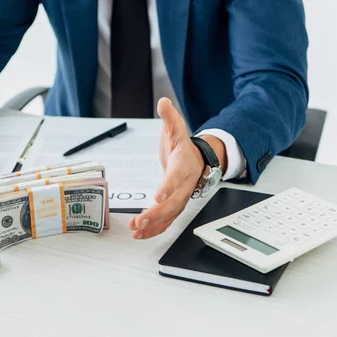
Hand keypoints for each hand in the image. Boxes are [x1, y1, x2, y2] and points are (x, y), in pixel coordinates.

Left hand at [128, 98, 226, 238]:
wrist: (199, 161)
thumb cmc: (184, 148)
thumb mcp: (176, 129)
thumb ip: (169, 117)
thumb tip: (163, 102)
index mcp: (183, 166)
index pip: (176, 178)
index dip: (168, 187)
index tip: (157, 196)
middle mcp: (184, 185)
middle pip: (173, 203)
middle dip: (157, 214)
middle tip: (141, 220)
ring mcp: (180, 198)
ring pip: (170, 216)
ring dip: (153, 225)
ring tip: (136, 229)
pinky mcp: (175, 207)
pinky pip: (167, 222)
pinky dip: (154, 230)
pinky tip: (140, 234)